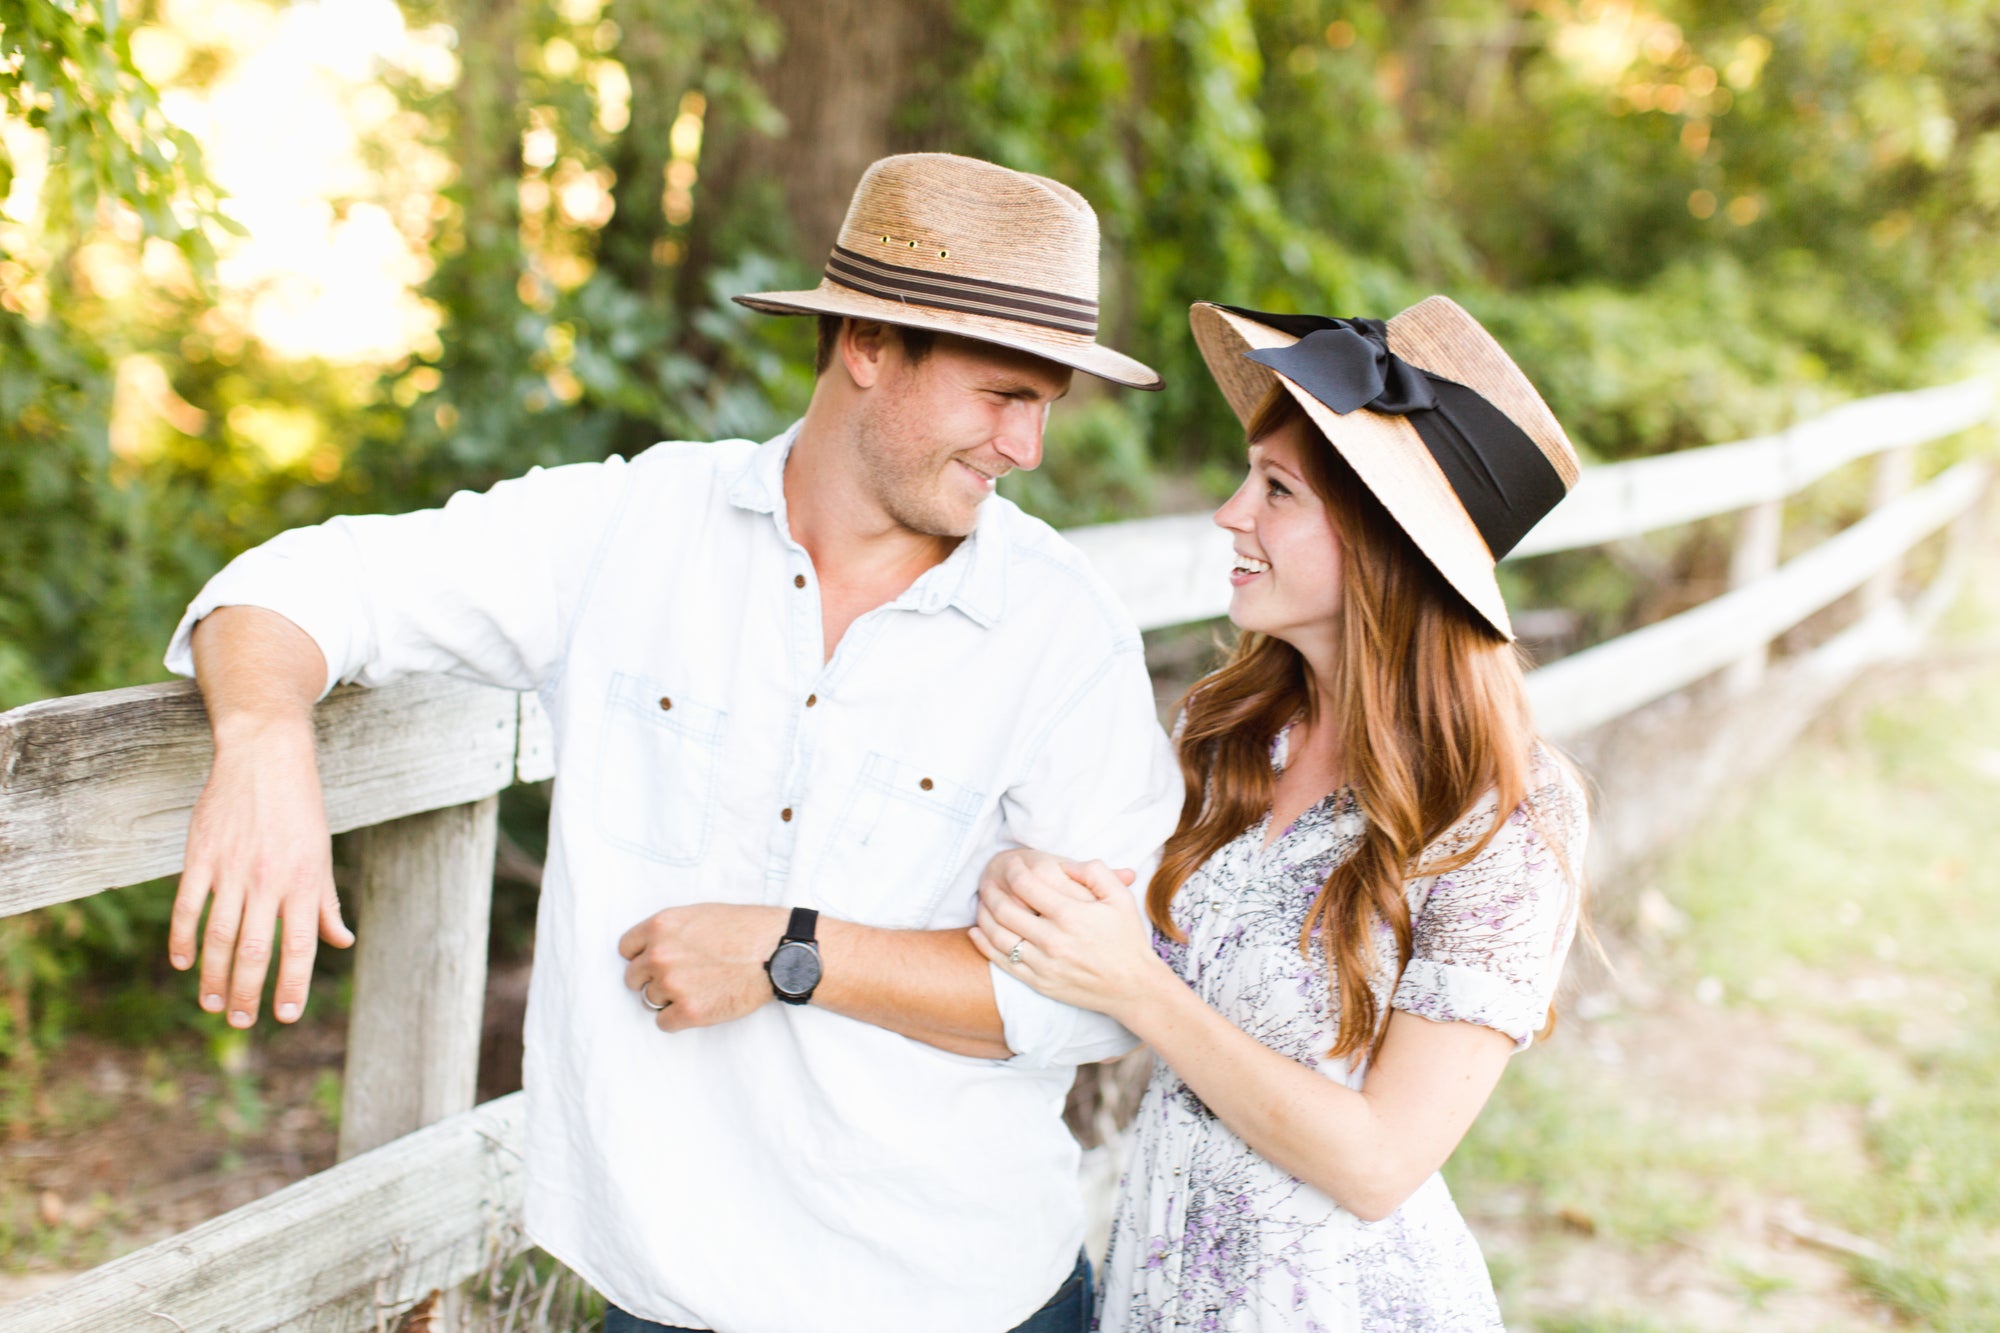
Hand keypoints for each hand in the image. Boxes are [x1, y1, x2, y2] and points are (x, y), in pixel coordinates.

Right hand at [170, 718, 353, 1027]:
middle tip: (241, 1022)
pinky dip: (183, 938)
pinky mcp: (201, 855)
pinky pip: (188, 906)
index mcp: (305, 881)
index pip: (301, 946)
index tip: (285, 1016)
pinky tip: (183, 963)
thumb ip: (326, 903)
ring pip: (219, 935)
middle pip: (255, 950)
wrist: (266, 755)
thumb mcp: (323, 854)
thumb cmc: (300, 810)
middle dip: (248, 992)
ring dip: (214, 975)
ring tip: (213, 1004)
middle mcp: (270, 879)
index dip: (293, 984)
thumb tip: (341, 941)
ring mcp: (232, 867)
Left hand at [618, 905, 786, 1032]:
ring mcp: (671, 984)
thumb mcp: (700, 914)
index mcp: (659, 926)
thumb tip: (651, 949)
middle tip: (681, 978)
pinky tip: (699, 1006)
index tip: (658, 962)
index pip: (626, 949)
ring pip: (648, 1001)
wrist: (777, 952)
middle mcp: (658, 955)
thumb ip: (670, 931)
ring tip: (698, 989)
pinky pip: (663, 1023)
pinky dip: (678, 1019)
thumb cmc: (746, 929)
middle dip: (653, 979)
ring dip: (668, 999)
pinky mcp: (687, 1012)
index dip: (642, 956)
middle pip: (633, 978)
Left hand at [969, 854, 1164, 1019]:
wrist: (1133, 987)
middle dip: (991, 890)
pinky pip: (1002, 962)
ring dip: (983, 916)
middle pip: (1004, 910)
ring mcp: (1044, 964)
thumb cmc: (1128, 939)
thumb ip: (1096, 872)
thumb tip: (1067, 863)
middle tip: (987, 881)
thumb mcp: (1121, 897)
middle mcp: (1053, 940)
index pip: (1026, 885)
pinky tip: (976, 931)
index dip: (1013, 869)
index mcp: (1071, 915)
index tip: (1012, 863)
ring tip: (981, 902)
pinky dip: (983, 945)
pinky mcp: (1039, 983)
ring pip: (998, 936)